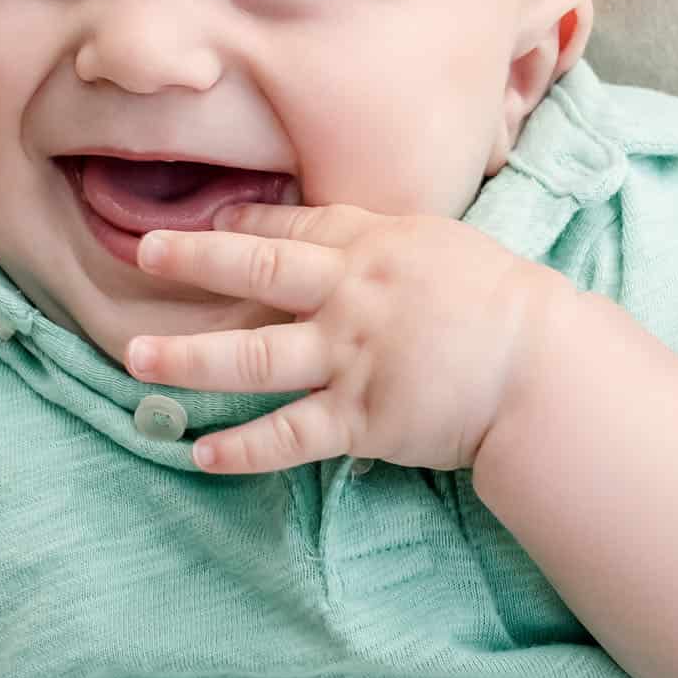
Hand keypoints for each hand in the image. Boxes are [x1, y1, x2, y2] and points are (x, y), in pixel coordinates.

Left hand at [124, 201, 570, 473]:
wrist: (542, 365)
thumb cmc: (506, 301)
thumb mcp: (444, 245)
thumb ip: (390, 245)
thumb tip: (357, 243)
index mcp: (372, 245)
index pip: (291, 230)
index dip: (240, 225)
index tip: (201, 224)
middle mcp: (348, 296)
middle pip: (254, 273)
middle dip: (192, 262)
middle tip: (142, 254)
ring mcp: (348, 357)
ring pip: (252, 357)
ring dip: (189, 359)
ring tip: (135, 360)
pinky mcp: (359, 418)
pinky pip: (287, 435)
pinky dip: (242, 447)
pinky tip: (201, 453)